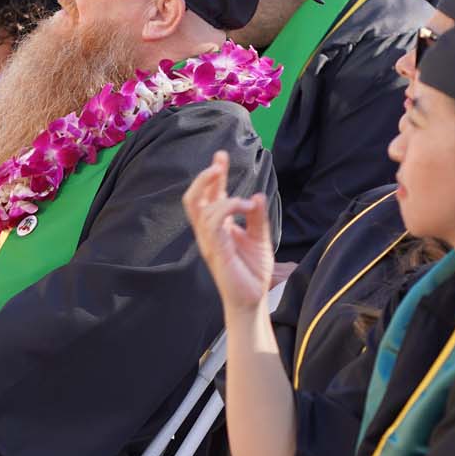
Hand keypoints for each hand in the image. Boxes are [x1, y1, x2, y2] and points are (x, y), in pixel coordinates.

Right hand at [183, 150, 273, 313]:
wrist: (252, 300)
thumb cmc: (252, 272)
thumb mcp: (260, 238)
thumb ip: (258, 217)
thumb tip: (258, 195)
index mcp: (218, 227)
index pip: (210, 196)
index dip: (213, 175)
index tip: (221, 156)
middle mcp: (209, 232)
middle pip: (193, 199)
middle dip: (203, 179)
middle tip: (217, 164)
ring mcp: (209, 242)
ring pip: (200, 209)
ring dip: (222, 195)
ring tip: (246, 201)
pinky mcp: (215, 251)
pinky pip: (214, 224)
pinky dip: (229, 210)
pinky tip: (247, 208)